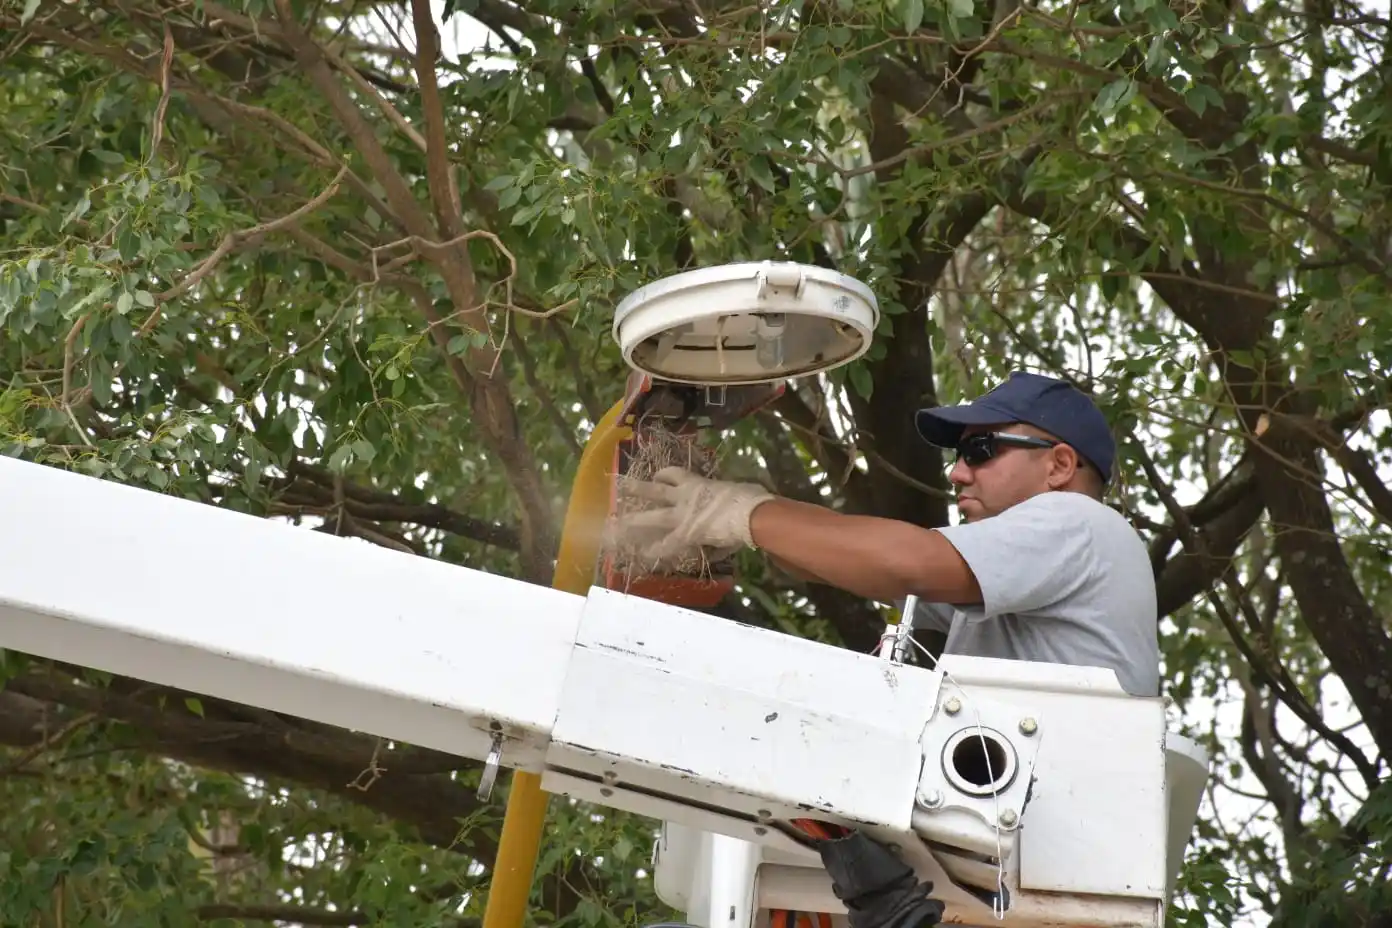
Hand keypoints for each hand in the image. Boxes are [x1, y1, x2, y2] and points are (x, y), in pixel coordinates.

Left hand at [609, 466, 775, 563]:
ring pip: (653, 516)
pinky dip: (655, 551)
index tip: (656, 476)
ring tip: (615, 523)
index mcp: (698, 483)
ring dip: (634, 520)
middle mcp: (685, 497)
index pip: (675, 475)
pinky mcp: (687, 534)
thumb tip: (728, 504)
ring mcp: (683, 516)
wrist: (750, 513)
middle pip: (655, 491)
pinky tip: (642, 555)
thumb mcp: (738, 491)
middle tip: (621, 487)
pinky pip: (667, 544)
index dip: (663, 474)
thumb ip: (728, 499)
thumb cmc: (749, 498)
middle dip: (637, 489)